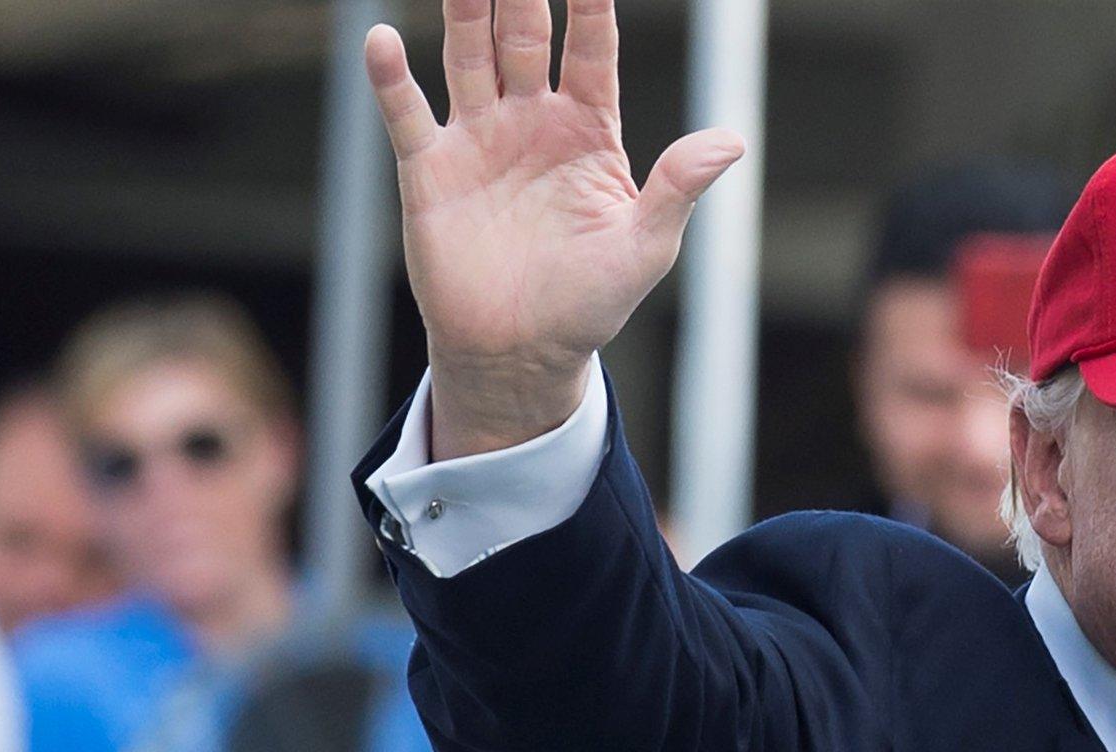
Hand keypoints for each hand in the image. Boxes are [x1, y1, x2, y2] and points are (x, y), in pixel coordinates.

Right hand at [364, 0, 743, 457]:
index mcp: (588, 129)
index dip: (592, 1)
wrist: (521, 353)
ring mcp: (478, 139)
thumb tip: (733, 140)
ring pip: (468, 55)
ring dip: (464, 10)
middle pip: (524, 34)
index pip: (592, 47)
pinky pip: (407, 113)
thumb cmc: (591, 303)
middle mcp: (531, 120)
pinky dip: (391, 77)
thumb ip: (678, 187)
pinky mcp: (430, 170)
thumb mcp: (646, 246)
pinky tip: (382, 38)